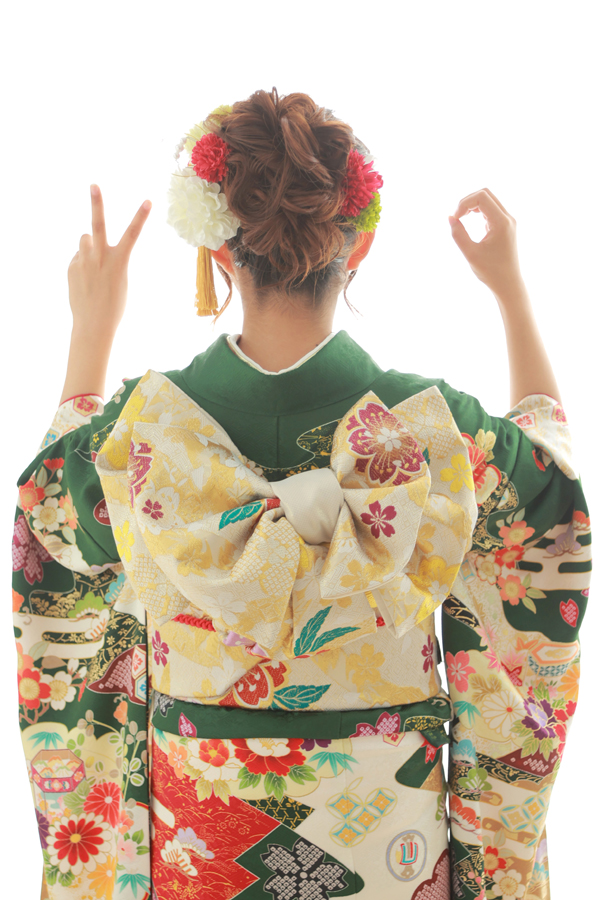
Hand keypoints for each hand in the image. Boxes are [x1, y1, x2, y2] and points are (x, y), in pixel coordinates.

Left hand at [67, 185, 151, 335]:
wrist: (93, 325)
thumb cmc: (113, 305)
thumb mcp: (118, 279)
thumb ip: (106, 256)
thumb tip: (86, 239)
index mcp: (119, 262)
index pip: (133, 234)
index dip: (141, 216)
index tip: (148, 200)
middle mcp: (100, 258)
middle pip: (98, 225)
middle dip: (97, 203)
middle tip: (94, 185)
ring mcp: (83, 262)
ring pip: (85, 239)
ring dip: (89, 245)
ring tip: (94, 267)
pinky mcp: (71, 267)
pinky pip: (78, 257)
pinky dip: (82, 264)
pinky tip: (85, 282)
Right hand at [449, 188, 523, 299]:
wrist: (508, 283)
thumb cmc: (491, 272)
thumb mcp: (470, 254)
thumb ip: (458, 234)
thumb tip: (450, 218)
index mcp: (502, 223)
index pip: (482, 197)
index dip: (464, 203)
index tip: (455, 218)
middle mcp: (508, 218)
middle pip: (486, 194)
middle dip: (467, 201)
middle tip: (456, 216)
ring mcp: (508, 221)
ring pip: (488, 200)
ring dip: (472, 205)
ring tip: (461, 218)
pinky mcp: (505, 226)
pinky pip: (490, 210)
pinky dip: (477, 211)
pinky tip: (469, 222)